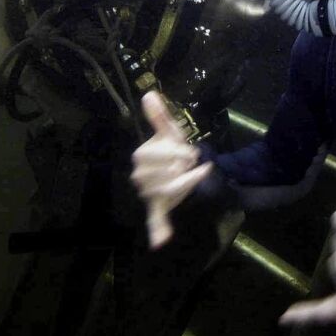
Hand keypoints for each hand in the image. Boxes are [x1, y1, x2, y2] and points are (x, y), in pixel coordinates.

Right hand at [130, 91, 212, 249]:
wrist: (176, 169)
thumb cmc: (170, 148)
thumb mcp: (169, 131)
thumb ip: (159, 115)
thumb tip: (149, 94)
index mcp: (142, 156)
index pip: (167, 157)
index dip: (183, 154)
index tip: (191, 152)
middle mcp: (140, 176)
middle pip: (170, 173)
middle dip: (186, 168)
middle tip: (191, 163)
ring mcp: (148, 193)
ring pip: (172, 191)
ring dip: (187, 184)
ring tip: (194, 176)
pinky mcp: (156, 208)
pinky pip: (155, 220)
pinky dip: (158, 231)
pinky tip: (161, 242)